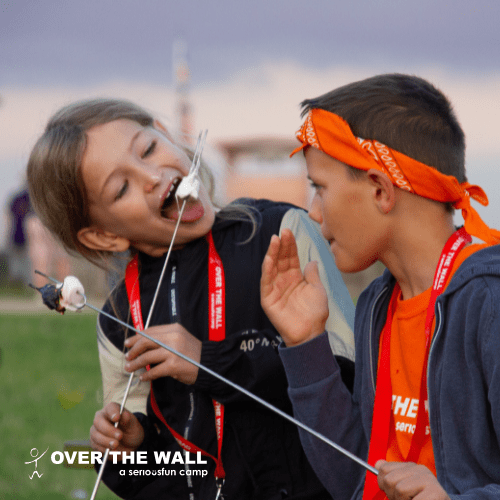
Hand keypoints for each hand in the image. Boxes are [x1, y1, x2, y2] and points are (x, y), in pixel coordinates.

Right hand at [90, 402, 144, 458]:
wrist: (129, 445)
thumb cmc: (131, 430)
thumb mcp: (134, 425)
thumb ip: (129, 420)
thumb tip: (125, 414)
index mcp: (112, 409)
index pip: (110, 408)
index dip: (113, 412)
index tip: (117, 418)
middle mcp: (101, 418)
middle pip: (98, 421)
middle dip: (108, 430)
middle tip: (119, 436)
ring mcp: (96, 430)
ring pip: (95, 435)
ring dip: (105, 441)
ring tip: (116, 445)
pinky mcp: (94, 442)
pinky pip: (95, 446)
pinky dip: (103, 449)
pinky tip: (112, 451)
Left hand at [124, 323, 200, 384]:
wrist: (210, 363)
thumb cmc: (193, 352)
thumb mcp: (180, 338)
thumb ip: (163, 338)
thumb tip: (141, 342)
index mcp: (174, 329)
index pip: (150, 331)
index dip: (136, 338)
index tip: (128, 343)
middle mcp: (173, 338)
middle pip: (145, 342)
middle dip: (133, 350)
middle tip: (127, 356)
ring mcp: (173, 352)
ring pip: (147, 357)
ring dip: (136, 363)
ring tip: (129, 368)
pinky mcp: (174, 365)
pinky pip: (154, 371)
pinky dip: (146, 375)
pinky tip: (143, 377)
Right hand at [260, 229, 328, 346]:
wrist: (310, 333)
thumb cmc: (315, 313)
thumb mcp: (318, 289)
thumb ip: (313, 275)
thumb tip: (312, 261)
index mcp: (295, 277)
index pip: (291, 257)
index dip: (290, 245)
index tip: (289, 232)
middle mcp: (284, 280)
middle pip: (281, 259)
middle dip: (281, 245)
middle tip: (283, 232)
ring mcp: (275, 288)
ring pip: (271, 267)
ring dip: (272, 253)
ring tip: (275, 240)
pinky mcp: (268, 298)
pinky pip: (266, 282)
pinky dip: (266, 270)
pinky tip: (269, 259)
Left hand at [376, 460, 449, 499]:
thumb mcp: (404, 488)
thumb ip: (391, 476)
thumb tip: (378, 463)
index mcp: (411, 467)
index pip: (384, 469)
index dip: (384, 485)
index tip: (395, 493)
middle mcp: (420, 469)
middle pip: (389, 480)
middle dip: (393, 496)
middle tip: (406, 499)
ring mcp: (429, 479)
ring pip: (399, 490)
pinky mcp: (436, 492)